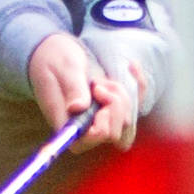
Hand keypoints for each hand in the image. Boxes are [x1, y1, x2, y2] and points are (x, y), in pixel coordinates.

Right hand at [27, 31, 137, 151]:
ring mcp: (102, 119)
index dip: (103, 124)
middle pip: (116, 133)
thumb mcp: (63, 70)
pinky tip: (132, 66)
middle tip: (97, 85)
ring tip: (102, 80)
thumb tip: (77, 108)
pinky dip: (139, 84)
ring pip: (127, 119)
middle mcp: (87, 128)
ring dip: (121, 95)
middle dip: (114, 106)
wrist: (55, 54)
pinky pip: (137, 104)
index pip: (94, 139)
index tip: (97, 95)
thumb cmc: (54, 61)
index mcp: (69, 126)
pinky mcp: (113, 108)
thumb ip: (72, 88)